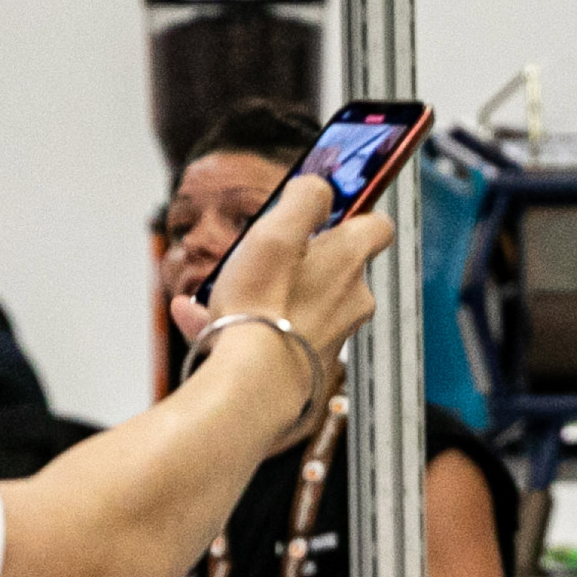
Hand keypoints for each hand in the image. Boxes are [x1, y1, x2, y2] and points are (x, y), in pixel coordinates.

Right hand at [200, 173, 402, 369]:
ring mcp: (331, 334)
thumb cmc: (262, 307)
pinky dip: (241, 323)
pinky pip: (273, 332)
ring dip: (257, 290)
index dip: (354, 213)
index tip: (325, 210)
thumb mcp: (276, 231)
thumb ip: (304, 199)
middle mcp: (351, 300)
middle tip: (257, 253)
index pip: (377, 226)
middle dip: (294, 256)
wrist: (251, 387)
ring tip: (214, 293)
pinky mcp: (307, 363)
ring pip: (293, 300)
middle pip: (331, 264)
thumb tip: (318, 190)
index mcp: (350, 261)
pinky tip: (198, 318)